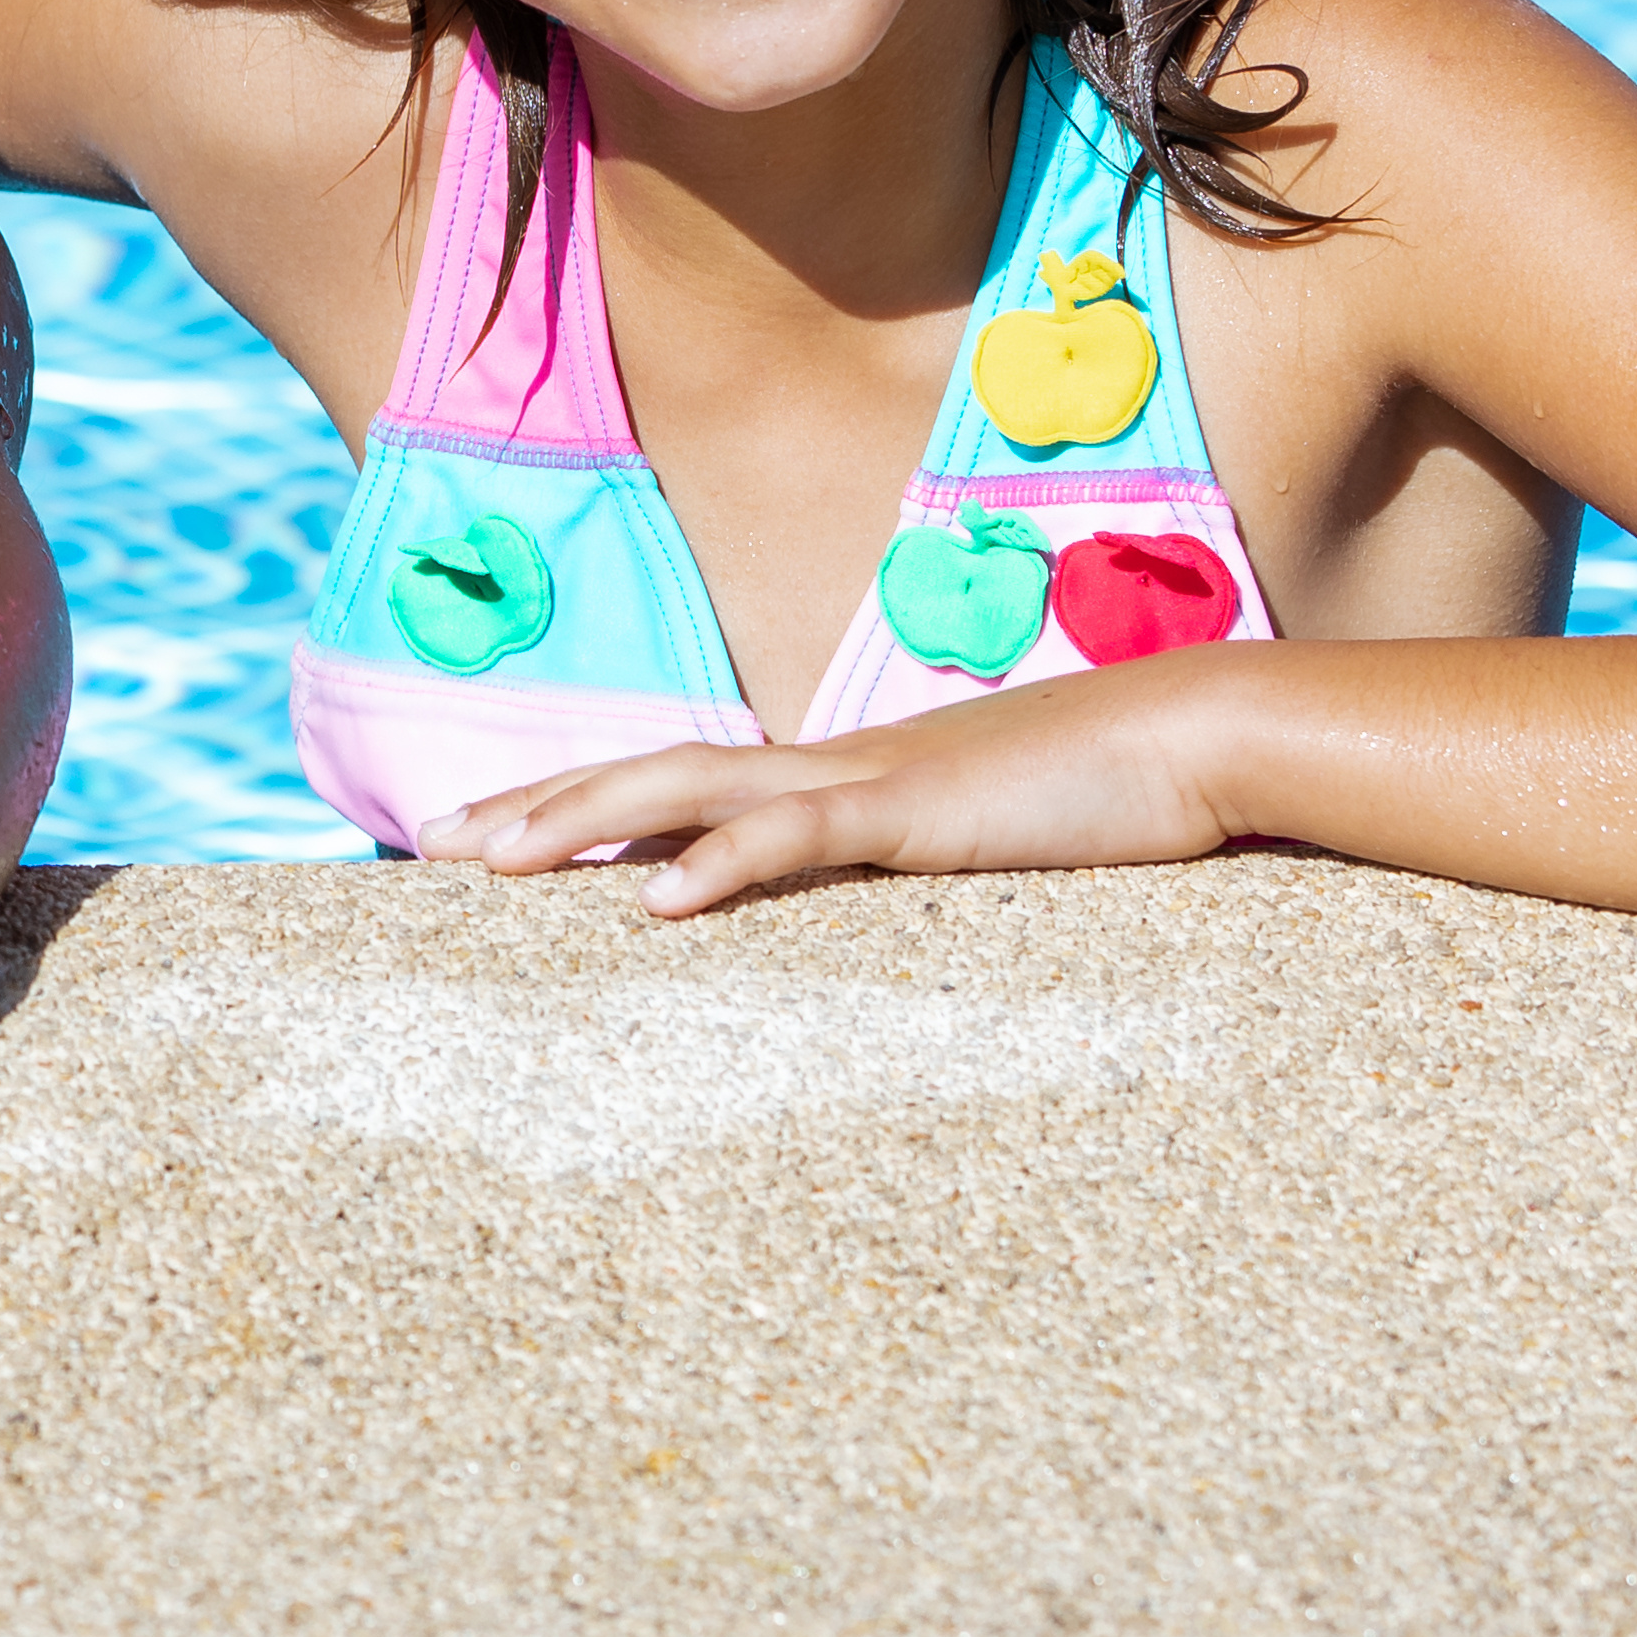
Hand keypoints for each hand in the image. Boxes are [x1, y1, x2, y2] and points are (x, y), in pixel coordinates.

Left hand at [430, 664, 1246, 914]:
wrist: (1202, 733)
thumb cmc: (1107, 794)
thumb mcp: (986, 841)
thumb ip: (916, 864)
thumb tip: (861, 900)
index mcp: (839, 779)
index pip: (680, 785)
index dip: (580, 802)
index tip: (489, 834)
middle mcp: (830, 767)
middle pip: (649, 774)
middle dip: (538, 807)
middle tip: (434, 845)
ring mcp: (868, 782)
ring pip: (691, 791)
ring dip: (586, 822)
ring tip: (493, 860)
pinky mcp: (918, 815)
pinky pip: (799, 838)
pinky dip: (722, 867)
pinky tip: (656, 904)